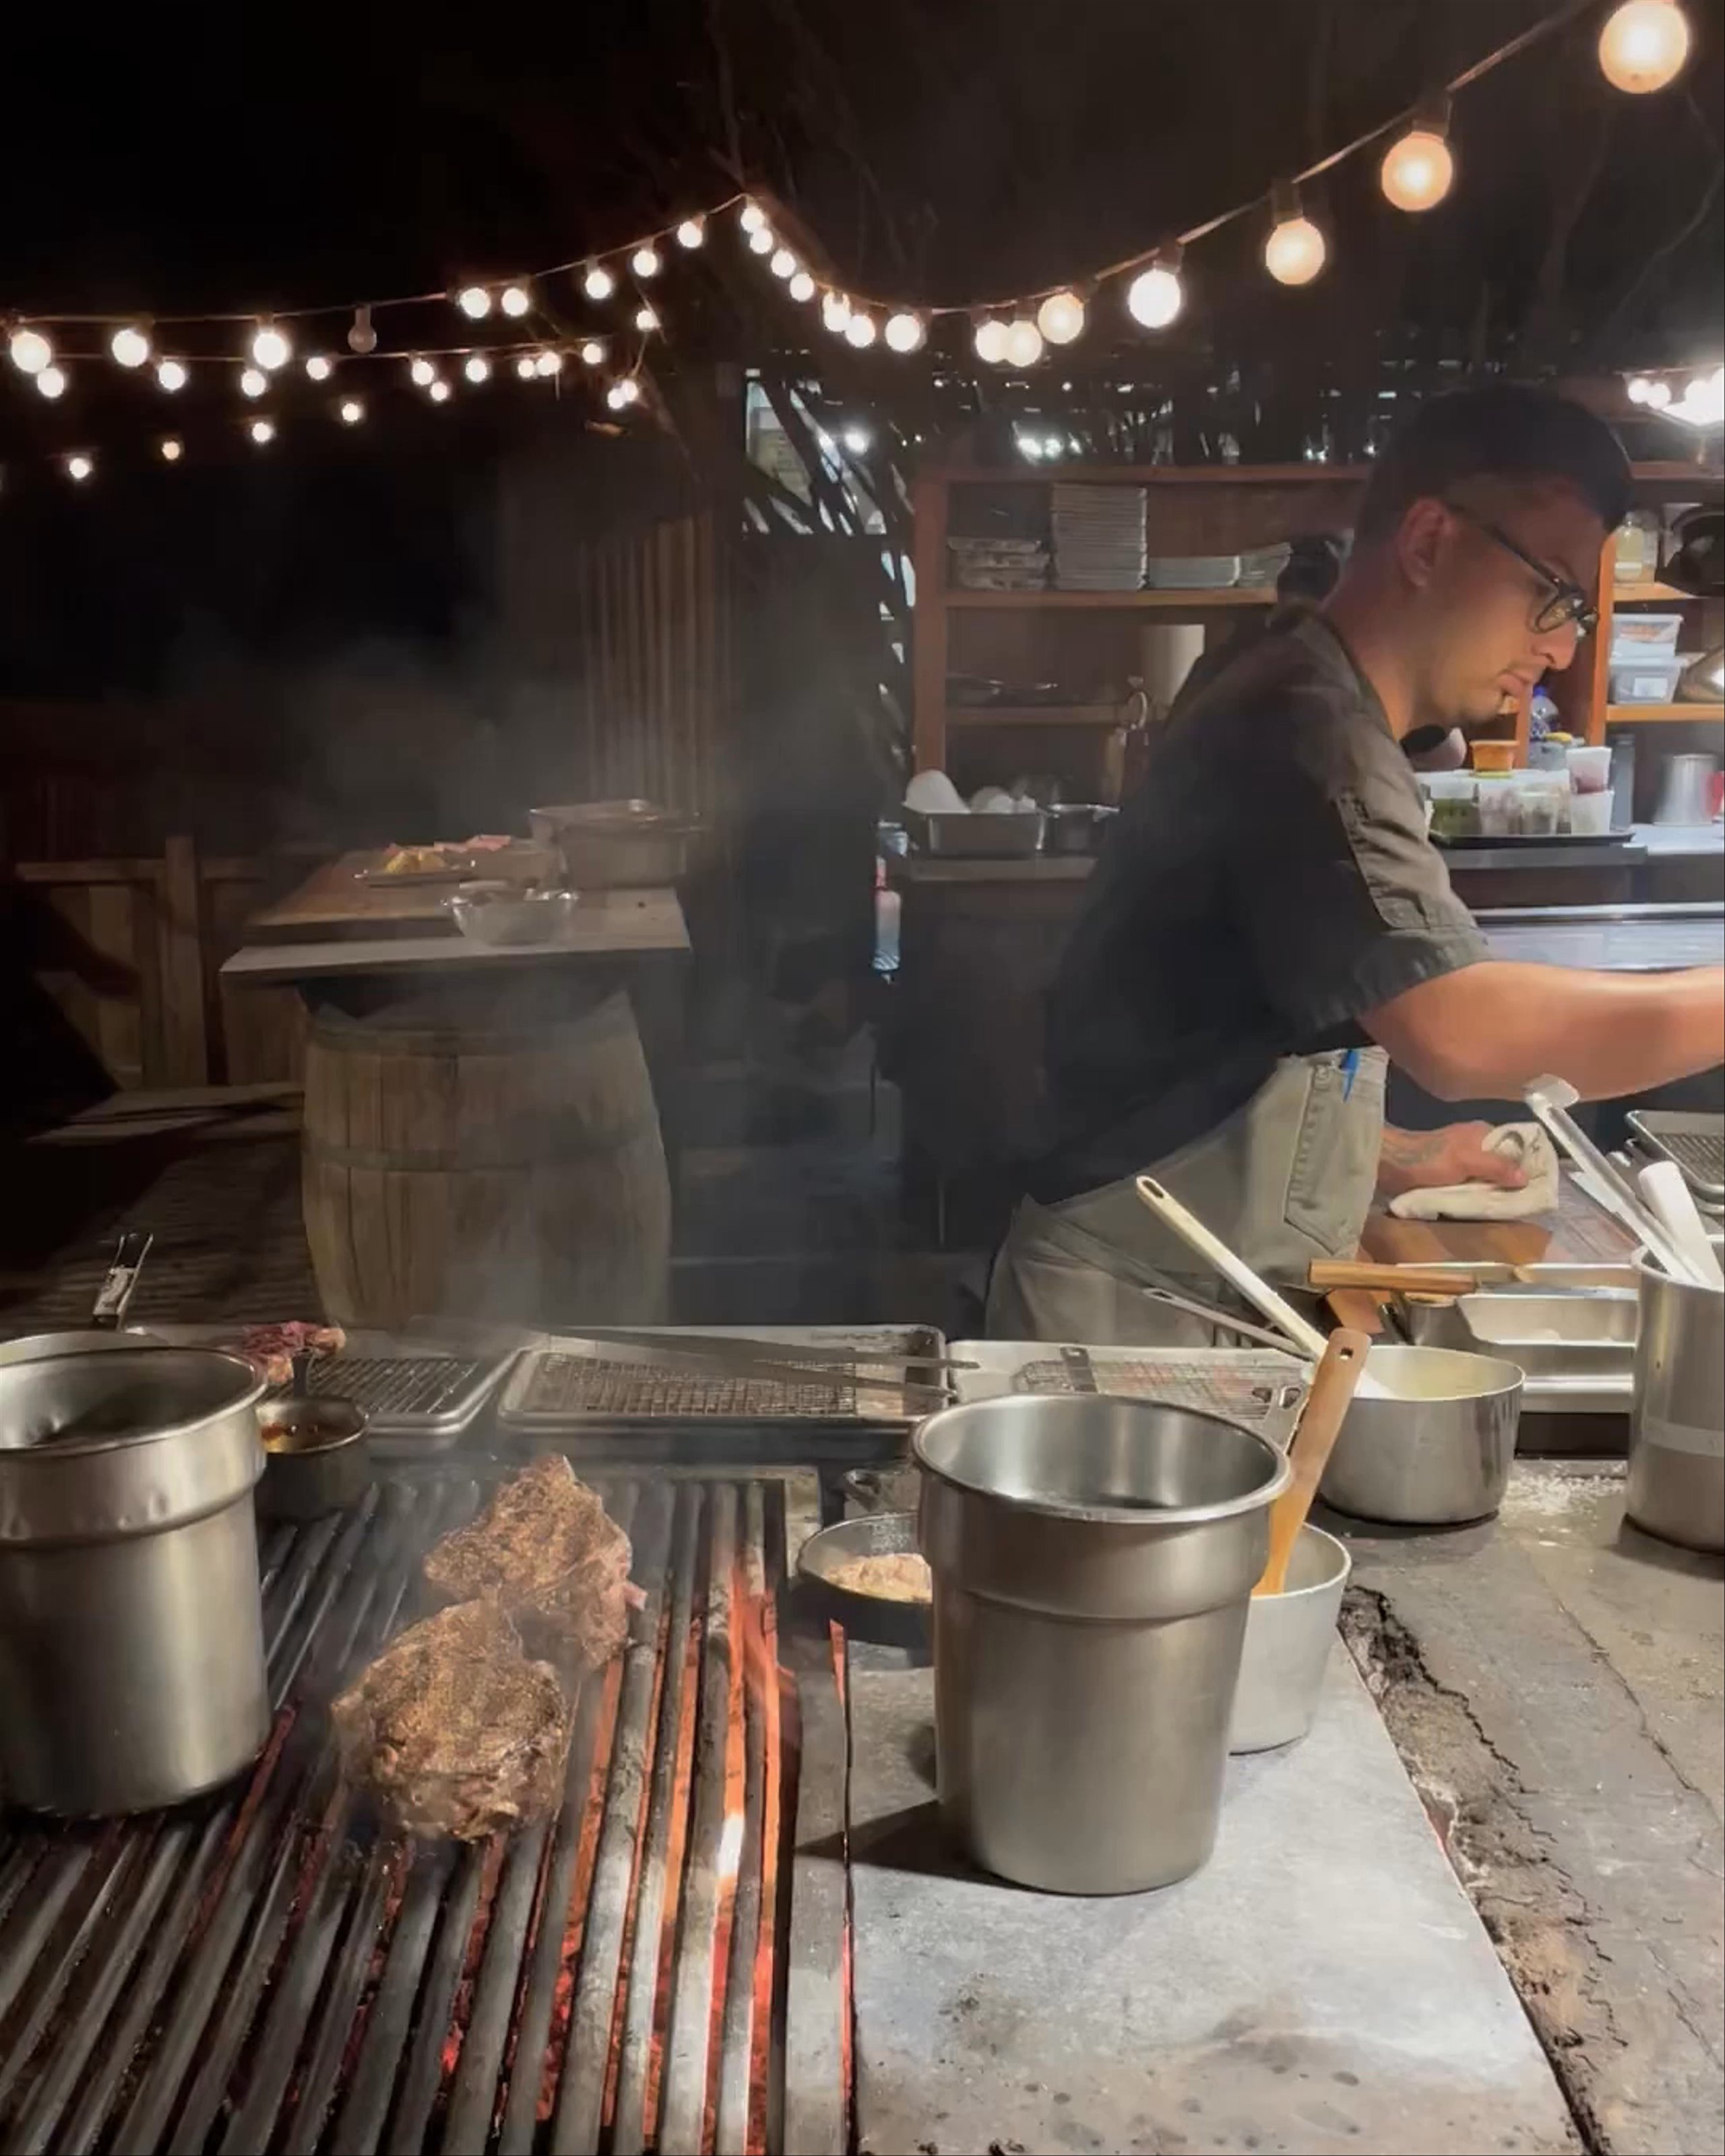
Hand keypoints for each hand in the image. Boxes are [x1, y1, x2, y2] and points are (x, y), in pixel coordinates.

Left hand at [1377, 1122, 1527, 1200]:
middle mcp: (1477, 1145)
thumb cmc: (1428, 1159)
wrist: (1389, 1165)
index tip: (1542, 1184)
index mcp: (1484, 1134)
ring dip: (1496, 1192)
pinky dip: (1480, 1196)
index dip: (1530, 1164)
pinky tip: (1487, 1209)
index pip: (1517, 1147)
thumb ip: (1496, 1167)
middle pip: (1504, 1165)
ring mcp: (1463, 1161)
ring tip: (1510, 1209)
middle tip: (1527, 1203)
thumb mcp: (1466, 1161)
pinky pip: (1473, 1186)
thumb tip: (1526, 1176)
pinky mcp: (1451, 1176)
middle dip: (1514, 1182)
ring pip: (1489, 1178)